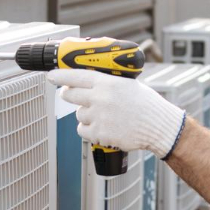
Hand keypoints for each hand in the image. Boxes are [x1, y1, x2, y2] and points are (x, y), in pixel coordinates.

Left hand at [47, 69, 186, 158]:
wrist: (158, 125)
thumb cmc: (146, 104)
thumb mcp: (127, 84)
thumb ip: (106, 82)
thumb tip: (86, 81)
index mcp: (108, 82)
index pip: (76, 76)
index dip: (60, 76)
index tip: (51, 76)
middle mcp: (101, 98)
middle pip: (69, 95)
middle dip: (67, 94)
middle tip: (69, 94)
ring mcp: (99, 117)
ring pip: (78, 115)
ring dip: (86, 115)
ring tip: (104, 115)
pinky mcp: (100, 134)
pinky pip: (83, 130)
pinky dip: (89, 130)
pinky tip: (103, 127)